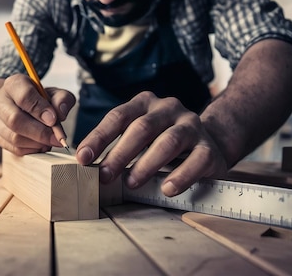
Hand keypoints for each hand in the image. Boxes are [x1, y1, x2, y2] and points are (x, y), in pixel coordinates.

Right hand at [0, 74, 75, 155]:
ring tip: (49, 141)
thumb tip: (60, 114)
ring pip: (13, 137)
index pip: (23, 97)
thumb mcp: (53, 93)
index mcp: (13, 84)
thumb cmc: (38, 97)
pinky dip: (30, 150)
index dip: (40, 110)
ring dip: (36, 143)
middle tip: (56, 138)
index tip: (54, 121)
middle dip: (39, 132)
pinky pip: (13, 148)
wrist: (19, 102)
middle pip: (14, 120)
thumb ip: (62, 99)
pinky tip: (40, 145)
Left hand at [75, 91, 227, 196]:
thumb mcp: (138, 136)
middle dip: (120, 154)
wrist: (208, 144)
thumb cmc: (161, 142)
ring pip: (168, 141)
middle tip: (104, 176)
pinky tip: (166, 188)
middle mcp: (168, 108)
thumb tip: (87, 165)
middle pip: (142, 128)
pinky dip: (180, 176)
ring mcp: (191, 126)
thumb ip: (117, 145)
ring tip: (131, 184)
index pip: (118, 116)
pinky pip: (196, 161)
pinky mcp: (209, 148)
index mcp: (145, 103)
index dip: (99, 137)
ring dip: (146, 164)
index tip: (82, 157)